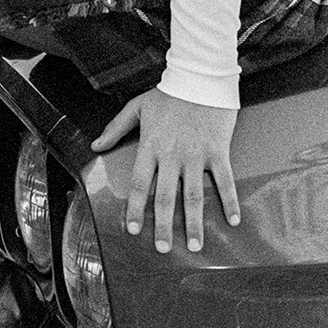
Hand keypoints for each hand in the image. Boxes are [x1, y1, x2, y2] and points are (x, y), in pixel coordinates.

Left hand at [92, 87, 239, 254]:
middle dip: (164, 226)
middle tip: (163, 249)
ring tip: (195, 246)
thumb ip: (115, 129)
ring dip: (194, 223)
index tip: (134, 230)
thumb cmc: (167, 93)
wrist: (199, 78)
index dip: (137, 209)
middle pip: (166, 197)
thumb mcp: (136, 107)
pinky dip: (229, 202)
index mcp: (151, 147)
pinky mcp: (217, 152)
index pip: (141, 184)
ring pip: (194, 196)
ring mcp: (196, 156)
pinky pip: (224, 181)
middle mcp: (172, 156)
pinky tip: (232, 221)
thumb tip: (95, 146)